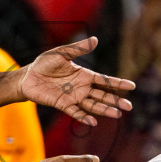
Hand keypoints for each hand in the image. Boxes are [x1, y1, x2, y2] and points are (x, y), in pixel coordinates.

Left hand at [18, 37, 134, 125]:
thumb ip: (78, 48)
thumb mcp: (61, 53)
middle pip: (102, 95)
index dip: (118, 83)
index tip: (132, 85)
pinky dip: (84, 117)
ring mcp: (73, 97)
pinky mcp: (63, 105)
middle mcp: (82, 88)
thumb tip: (95, 39)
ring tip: (117, 114)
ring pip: (93, 105)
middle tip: (129, 107)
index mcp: (84, 75)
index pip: (104, 80)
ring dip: (104, 110)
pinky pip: (75, 112)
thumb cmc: (44, 63)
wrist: (28, 77)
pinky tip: (93, 122)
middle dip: (115, 101)